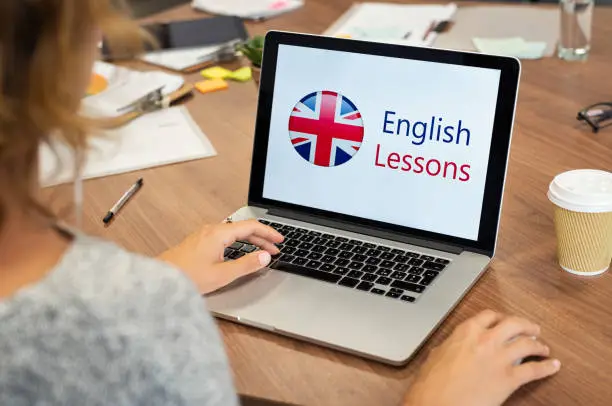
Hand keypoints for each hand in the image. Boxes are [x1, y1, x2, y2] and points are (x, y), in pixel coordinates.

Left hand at [159, 220, 283, 293]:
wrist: (160, 280)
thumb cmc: (186, 277)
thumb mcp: (222, 275)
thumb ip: (246, 265)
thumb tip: (264, 257)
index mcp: (218, 234)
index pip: (251, 226)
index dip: (268, 233)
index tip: (280, 240)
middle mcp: (211, 230)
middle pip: (243, 228)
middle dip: (262, 238)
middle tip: (275, 248)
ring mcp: (203, 235)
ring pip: (233, 233)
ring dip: (250, 240)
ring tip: (261, 250)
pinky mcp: (198, 242)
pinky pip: (224, 237)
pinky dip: (238, 242)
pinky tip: (240, 251)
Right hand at [404, 310, 560, 405]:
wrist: (437, 403)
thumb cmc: (432, 384)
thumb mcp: (436, 355)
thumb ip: (451, 346)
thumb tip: (454, 347)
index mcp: (465, 332)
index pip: (489, 316)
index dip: (501, 317)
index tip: (504, 321)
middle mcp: (485, 340)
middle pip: (513, 324)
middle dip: (526, 325)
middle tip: (532, 329)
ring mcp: (499, 358)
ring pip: (527, 343)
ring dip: (538, 345)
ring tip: (543, 348)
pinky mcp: (509, 379)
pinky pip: (534, 370)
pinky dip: (546, 367)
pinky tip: (553, 366)